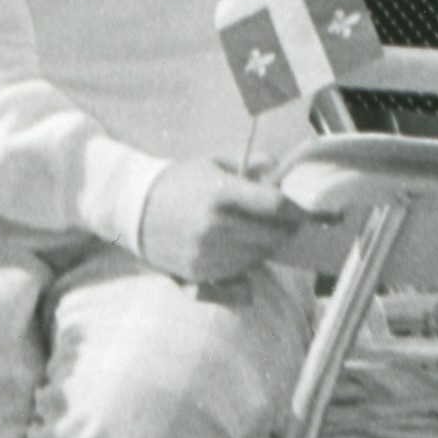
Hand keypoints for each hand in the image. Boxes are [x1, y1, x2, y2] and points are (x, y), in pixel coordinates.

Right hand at [134, 165, 309, 300]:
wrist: (135, 212)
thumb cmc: (179, 184)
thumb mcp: (213, 164)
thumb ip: (250, 165)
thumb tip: (279, 168)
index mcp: (220, 193)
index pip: (276, 207)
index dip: (296, 210)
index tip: (302, 211)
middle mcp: (216, 226)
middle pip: (273, 235)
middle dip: (284, 229)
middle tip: (286, 223)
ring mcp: (208, 253)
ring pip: (260, 256)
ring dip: (266, 246)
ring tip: (259, 232)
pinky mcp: (201, 273)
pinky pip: (240, 272)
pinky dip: (247, 261)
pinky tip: (239, 247)